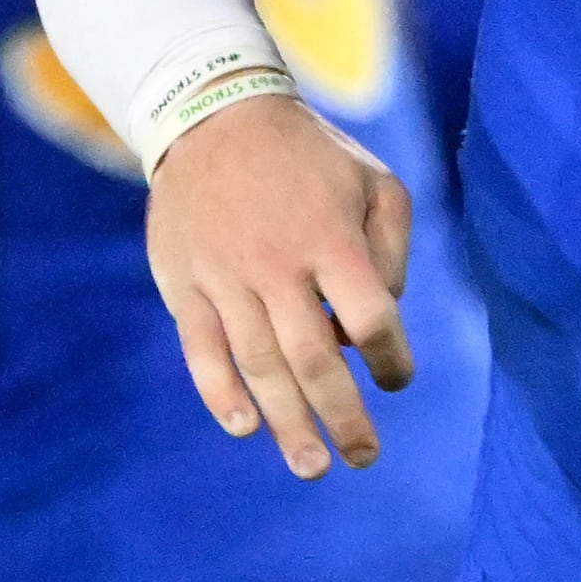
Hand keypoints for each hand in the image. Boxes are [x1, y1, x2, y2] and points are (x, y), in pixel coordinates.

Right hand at [143, 95, 416, 475]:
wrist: (213, 114)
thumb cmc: (310, 157)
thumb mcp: (374, 180)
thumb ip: (392, 248)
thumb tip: (383, 315)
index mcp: (330, 238)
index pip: (371, 318)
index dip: (390, 358)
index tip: (395, 379)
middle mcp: (276, 263)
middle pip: (315, 359)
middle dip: (343, 417)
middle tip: (365, 457)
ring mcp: (225, 276)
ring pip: (258, 365)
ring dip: (286, 423)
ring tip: (311, 466)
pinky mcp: (184, 283)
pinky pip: (201, 350)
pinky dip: (220, 394)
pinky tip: (245, 427)